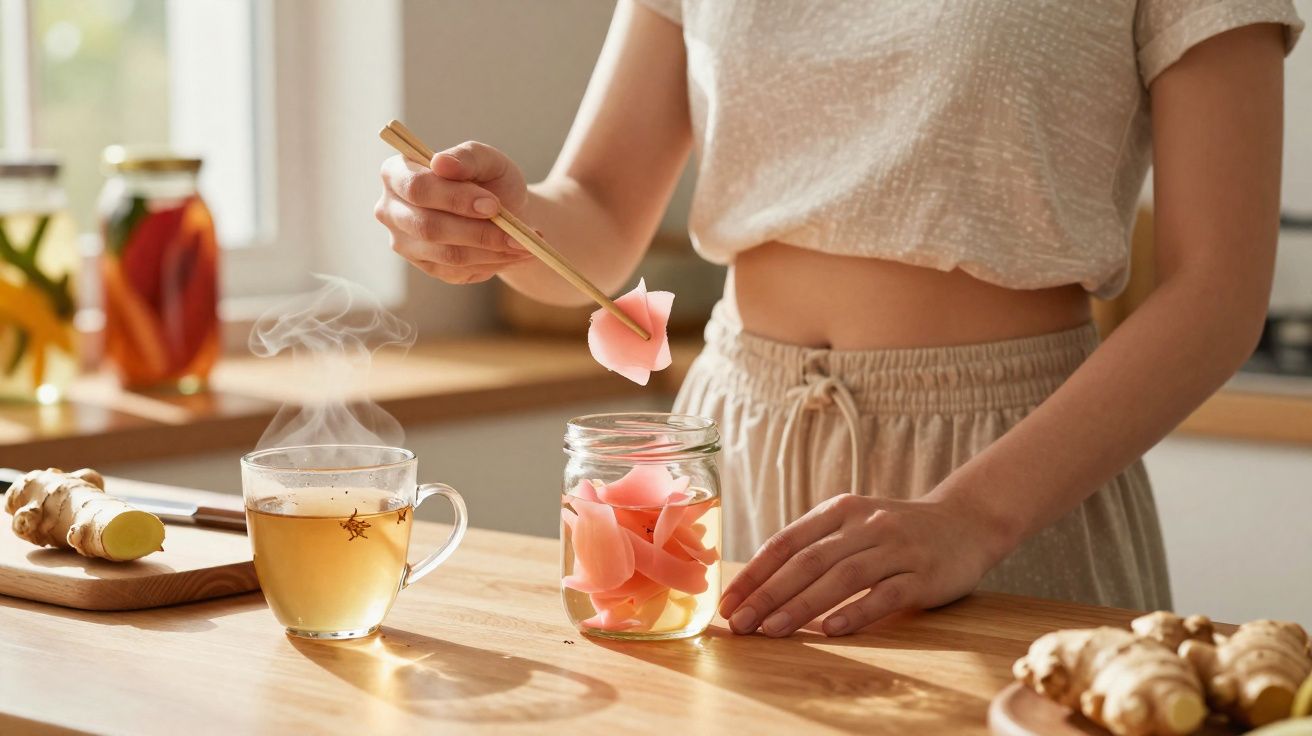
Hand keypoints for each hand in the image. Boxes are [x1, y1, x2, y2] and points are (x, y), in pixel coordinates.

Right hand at [375, 140, 535, 283]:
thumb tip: (440, 163)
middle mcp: (391, 210)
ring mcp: (405, 243)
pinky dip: (493, 263)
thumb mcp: (487, 160)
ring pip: (447, 254)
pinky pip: (459, 271)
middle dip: (477, 231)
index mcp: (397, 173)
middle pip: (428, 227)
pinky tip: (514, 253)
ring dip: (491, 251)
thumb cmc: (489, 180)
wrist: (504, 212)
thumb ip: (467, 157)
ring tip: (525, 244)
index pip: (417, 188)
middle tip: (517, 234)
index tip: (493, 205)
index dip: (455, 198)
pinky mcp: (426, 267)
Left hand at [718, 493, 1013, 636]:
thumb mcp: (855, 524)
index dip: (755, 573)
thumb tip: (762, 585)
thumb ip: (817, 546)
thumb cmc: (897, 532)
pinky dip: (855, 611)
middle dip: (768, 594)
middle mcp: (866, 524)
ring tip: (772, 630)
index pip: (786, 541)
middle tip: (741, 623)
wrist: (966, 523)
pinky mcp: (923, 574)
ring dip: (802, 605)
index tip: (729, 602)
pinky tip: (829, 630)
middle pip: (807, 561)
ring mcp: (896, 547)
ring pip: (841, 576)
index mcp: (840, 510)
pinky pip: (884, 594)